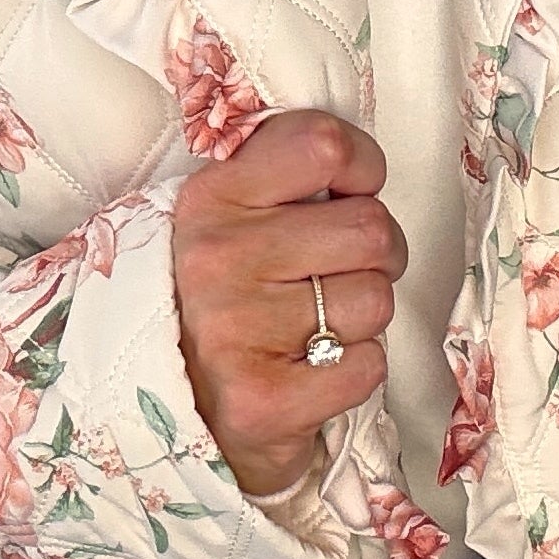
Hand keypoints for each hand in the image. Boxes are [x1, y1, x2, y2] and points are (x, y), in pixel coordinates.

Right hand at [170, 108, 401, 497]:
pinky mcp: (262, 401)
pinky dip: (355, 371)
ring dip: (361, 319)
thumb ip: (284, 177)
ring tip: (316, 326)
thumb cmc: (225, 303)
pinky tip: (312, 370)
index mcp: (210, 198)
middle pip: (370, 228)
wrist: (182, 414)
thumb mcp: (229, 219)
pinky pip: (368, 365)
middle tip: (337, 276)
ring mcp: (234, 331)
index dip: (361, 169)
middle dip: (375, 256)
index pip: (322, 144)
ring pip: (376, 299)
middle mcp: (215, 258)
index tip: (347, 196)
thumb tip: (359, 166)